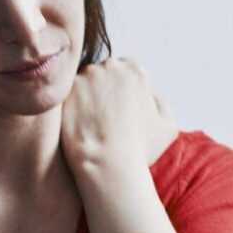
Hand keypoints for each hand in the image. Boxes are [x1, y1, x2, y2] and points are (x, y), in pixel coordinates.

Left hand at [60, 56, 177, 172]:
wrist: (108, 165)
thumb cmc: (141, 150)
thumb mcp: (168, 126)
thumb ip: (160, 101)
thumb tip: (149, 92)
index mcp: (136, 70)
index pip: (127, 69)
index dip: (124, 90)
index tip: (121, 108)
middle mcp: (110, 66)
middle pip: (103, 71)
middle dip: (103, 88)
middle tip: (103, 116)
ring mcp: (85, 76)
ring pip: (83, 81)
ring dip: (85, 96)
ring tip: (89, 123)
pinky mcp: (64, 90)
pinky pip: (66, 95)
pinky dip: (70, 106)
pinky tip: (77, 125)